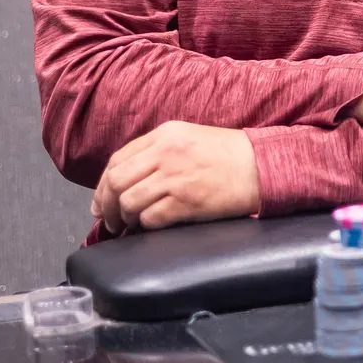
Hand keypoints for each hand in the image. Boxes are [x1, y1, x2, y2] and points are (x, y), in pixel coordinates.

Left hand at [91, 122, 260, 232]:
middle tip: (108, 219)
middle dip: (106, 205)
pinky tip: (150, 227)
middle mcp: (166, 153)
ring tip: (129, 225)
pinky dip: (145, 226)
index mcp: (165, 135)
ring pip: (129, 201)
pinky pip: (150, 218)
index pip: (117, 159)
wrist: (262, 166)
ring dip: (125, 218)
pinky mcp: (187, 201)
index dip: (102, 185)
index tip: (100, 201)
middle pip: (116, 181)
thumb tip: (128, 178)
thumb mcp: (189, 138)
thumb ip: (158, 151)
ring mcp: (176, 177)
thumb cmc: (229, 154)